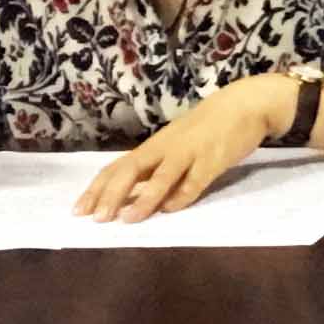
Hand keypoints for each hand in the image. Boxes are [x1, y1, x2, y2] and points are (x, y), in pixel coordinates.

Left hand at [76, 77, 290, 222]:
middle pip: (131, 170)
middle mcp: (165, 149)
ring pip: (161, 176)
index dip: (97, 189)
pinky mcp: (214, 160)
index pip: (117, 167)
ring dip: (144, 199)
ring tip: (127, 219)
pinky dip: (182, 195)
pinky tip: (171, 209)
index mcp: (154, 146)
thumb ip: (156, 166)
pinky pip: (195, 180)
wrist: (245, 104)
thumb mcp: (175, 143)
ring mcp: (190, 153)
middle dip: (111, 194)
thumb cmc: (207, 127)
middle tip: (95, 218)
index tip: (78, 210)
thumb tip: (130, 195)